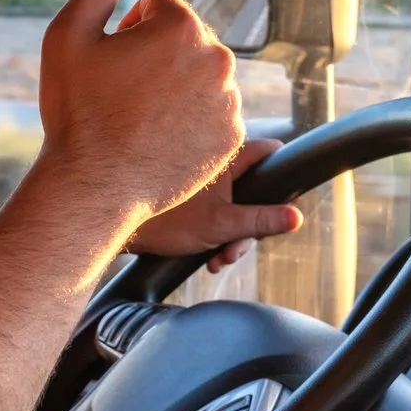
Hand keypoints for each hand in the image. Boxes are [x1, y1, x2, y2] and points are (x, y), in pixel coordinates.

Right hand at [32, 0, 245, 228]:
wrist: (94, 186)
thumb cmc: (77, 111)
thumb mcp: (70, 37)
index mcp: (181, 25)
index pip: (157, 7)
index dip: (126, 31)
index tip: (110, 62)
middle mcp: (216, 57)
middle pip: (184, 39)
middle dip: (156, 56)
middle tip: (121, 92)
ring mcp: (229, 101)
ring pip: (200, 76)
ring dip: (176, 86)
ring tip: (139, 117)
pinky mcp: (232, 137)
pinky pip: (212, 113)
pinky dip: (191, 119)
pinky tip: (159, 137)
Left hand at [128, 136, 301, 270]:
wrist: (113, 227)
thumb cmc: (164, 221)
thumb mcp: (222, 226)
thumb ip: (261, 221)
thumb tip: (296, 218)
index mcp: (225, 156)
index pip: (269, 151)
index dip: (282, 174)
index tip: (285, 200)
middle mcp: (212, 161)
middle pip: (253, 189)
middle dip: (251, 224)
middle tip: (237, 250)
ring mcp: (198, 179)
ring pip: (233, 204)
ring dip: (231, 235)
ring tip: (218, 259)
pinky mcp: (186, 196)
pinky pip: (213, 210)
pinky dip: (214, 232)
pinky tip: (206, 257)